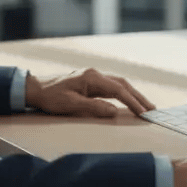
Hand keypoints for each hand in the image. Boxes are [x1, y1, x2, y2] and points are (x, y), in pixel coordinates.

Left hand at [27, 67, 155, 117]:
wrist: (35, 88)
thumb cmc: (51, 97)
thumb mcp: (71, 105)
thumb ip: (94, 108)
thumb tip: (114, 112)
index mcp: (92, 78)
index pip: (118, 90)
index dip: (132, 101)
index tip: (144, 112)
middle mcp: (95, 74)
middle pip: (123, 84)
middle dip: (138, 96)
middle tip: (152, 109)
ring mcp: (92, 77)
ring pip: (118, 84)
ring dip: (132, 94)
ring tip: (144, 106)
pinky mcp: (89, 82)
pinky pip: (111, 87)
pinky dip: (122, 94)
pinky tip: (127, 100)